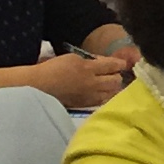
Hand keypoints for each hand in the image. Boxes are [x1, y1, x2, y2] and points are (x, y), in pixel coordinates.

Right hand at [15, 48, 132, 108]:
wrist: (40, 87)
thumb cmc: (53, 69)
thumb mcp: (72, 58)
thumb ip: (89, 61)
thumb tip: (101, 63)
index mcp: (88, 68)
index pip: (111, 65)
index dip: (119, 64)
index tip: (123, 63)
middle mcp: (92, 83)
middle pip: (115, 81)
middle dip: (117, 76)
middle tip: (115, 73)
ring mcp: (89, 96)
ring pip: (111, 93)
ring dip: (114, 88)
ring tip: (112, 85)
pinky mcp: (85, 105)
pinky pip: (102, 101)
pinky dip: (106, 97)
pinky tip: (104, 94)